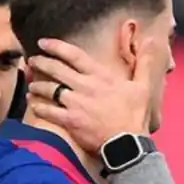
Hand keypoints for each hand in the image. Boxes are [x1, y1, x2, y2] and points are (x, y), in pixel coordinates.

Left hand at [27, 37, 160, 152]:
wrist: (127, 143)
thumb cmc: (135, 114)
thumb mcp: (143, 85)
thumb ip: (145, 62)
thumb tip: (152, 40)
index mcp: (99, 75)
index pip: (73, 55)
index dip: (56, 46)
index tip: (43, 43)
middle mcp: (84, 86)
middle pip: (56, 69)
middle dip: (41, 63)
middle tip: (31, 60)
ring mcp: (75, 104)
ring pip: (49, 89)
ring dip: (37, 85)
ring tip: (31, 83)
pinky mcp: (70, 121)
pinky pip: (49, 111)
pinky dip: (39, 106)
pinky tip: (33, 104)